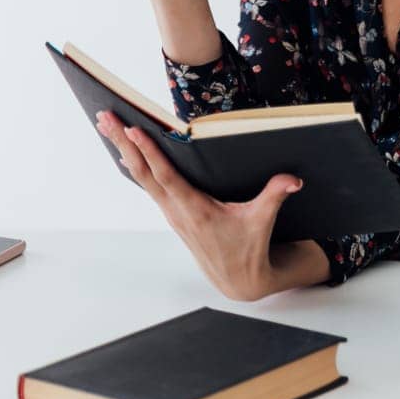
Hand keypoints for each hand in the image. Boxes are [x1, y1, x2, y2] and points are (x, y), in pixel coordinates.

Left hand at [94, 111, 327, 300]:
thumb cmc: (248, 250)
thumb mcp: (262, 222)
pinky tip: (126, 150)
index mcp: (195, 211)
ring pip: (140, 176)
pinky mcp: (172, 212)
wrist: (237, 281)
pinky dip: (135, 163)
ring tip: (107, 125)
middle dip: (123, 143)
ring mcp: (171, 212)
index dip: (149, 153)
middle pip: (142, 172)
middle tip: (106, 117)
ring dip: (123, 150)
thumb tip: (293, 179)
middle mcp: (176, 210)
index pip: (166, 176)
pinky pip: (147, 183)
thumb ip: (275, 196)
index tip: (134, 130)